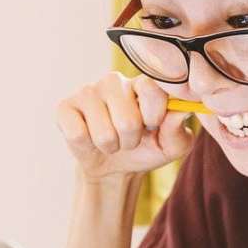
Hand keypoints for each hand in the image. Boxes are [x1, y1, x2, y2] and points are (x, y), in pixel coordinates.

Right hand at [56, 72, 193, 181]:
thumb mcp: (172, 145)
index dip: (154, 115)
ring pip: (104, 133)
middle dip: (132, 140)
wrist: (116, 166)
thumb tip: (182, 111)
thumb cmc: (148, 148)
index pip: (151, 89)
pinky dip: (88, 146)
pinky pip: (78, 134)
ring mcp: (88, 91)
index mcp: (144, 84)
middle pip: (127, 120)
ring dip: (112, 146)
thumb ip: (179, 129)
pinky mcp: (65, 107)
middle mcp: (115, 81)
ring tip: (112, 140)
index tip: (153, 125)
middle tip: (130, 138)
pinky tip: (90, 138)